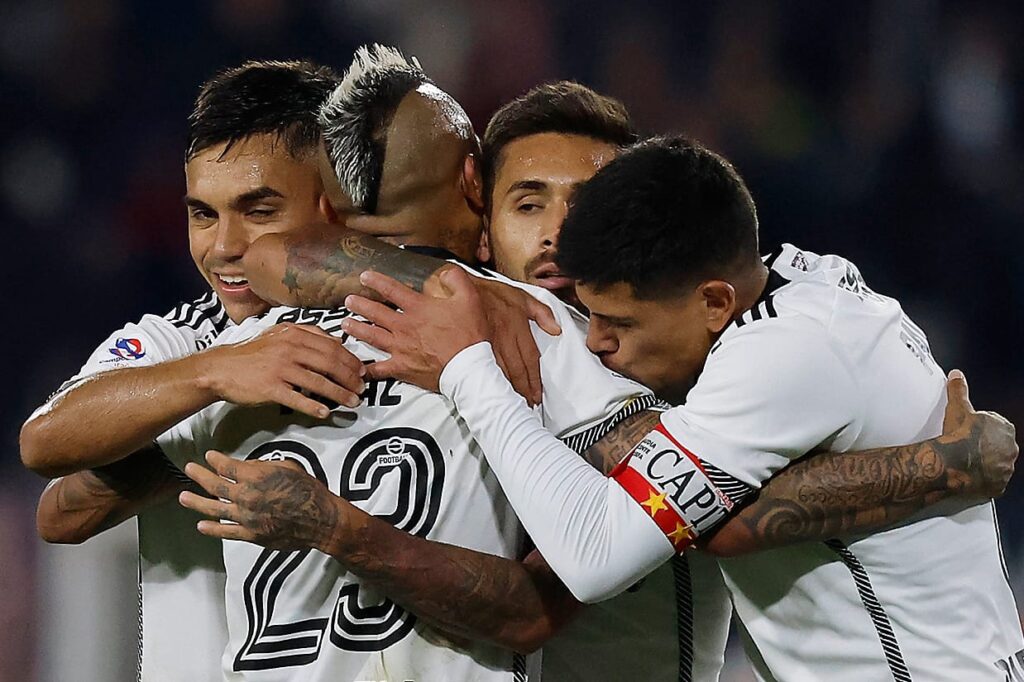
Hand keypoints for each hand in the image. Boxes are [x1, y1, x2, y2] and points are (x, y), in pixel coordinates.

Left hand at [179, 450, 342, 551]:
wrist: (320, 519)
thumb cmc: (309, 491)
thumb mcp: (289, 467)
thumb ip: (265, 465)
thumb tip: (250, 466)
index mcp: (256, 477)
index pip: (228, 466)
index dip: (216, 460)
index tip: (209, 456)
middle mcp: (247, 496)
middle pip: (215, 485)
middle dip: (199, 476)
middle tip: (189, 470)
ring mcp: (246, 517)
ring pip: (214, 509)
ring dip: (196, 503)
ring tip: (183, 497)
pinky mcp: (251, 534)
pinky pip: (227, 532)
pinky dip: (212, 529)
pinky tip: (201, 526)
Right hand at [195, 323, 364, 417]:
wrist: (220, 368)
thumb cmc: (252, 354)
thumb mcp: (280, 334)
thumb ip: (307, 335)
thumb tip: (337, 342)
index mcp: (294, 334)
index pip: (332, 346)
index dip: (351, 360)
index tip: (363, 371)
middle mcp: (289, 348)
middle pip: (330, 363)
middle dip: (350, 378)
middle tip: (362, 389)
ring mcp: (279, 368)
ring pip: (318, 382)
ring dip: (339, 394)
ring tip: (353, 402)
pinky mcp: (270, 387)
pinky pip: (297, 399)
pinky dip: (314, 407)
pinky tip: (326, 412)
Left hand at [341, 268, 488, 392]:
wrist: (469, 368)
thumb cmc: (469, 334)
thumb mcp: (469, 299)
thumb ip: (456, 279)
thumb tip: (445, 271)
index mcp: (418, 308)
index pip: (391, 290)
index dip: (376, 281)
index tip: (364, 276)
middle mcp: (404, 326)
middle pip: (375, 312)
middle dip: (359, 304)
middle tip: (348, 301)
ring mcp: (400, 348)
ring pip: (371, 336)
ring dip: (356, 329)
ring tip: (345, 324)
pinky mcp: (402, 368)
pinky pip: (379, 369)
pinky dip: (368, 368)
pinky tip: (359, 367)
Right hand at [434, 272, 560, 404]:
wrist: (454, 285)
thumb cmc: (486, 291)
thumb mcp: (518, 294)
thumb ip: (541, 311)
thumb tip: (556, 329)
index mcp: (517, 325)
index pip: (530, 358)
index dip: (534, 379)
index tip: (537, 394)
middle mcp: (503, 336)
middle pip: (517, 369)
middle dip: (523, 390)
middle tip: (527, 406)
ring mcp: (485, 342)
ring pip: (499, 372)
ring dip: (506, 390)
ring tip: (510, 404)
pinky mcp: (468, 345)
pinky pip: (480, 368)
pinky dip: (486, 382)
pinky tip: (488, 393)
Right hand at [940, 369, 1016, 497]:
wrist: (951, 465)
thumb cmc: (958, 438)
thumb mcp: (957, 408)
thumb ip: (959, 391)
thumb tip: (957, 377)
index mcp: (1005, 428)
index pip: (996, 426)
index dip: (980, 428)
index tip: (968, 431)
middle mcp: (1010, 449)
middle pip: (997, 446)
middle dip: (984, 446)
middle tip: (965, 446)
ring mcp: (1005, 468)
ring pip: (996, 464)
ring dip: (984, 463)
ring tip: (965, 461)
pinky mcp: (998, 486)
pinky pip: (991, 482)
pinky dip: (982, 479)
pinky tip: (968, 475)